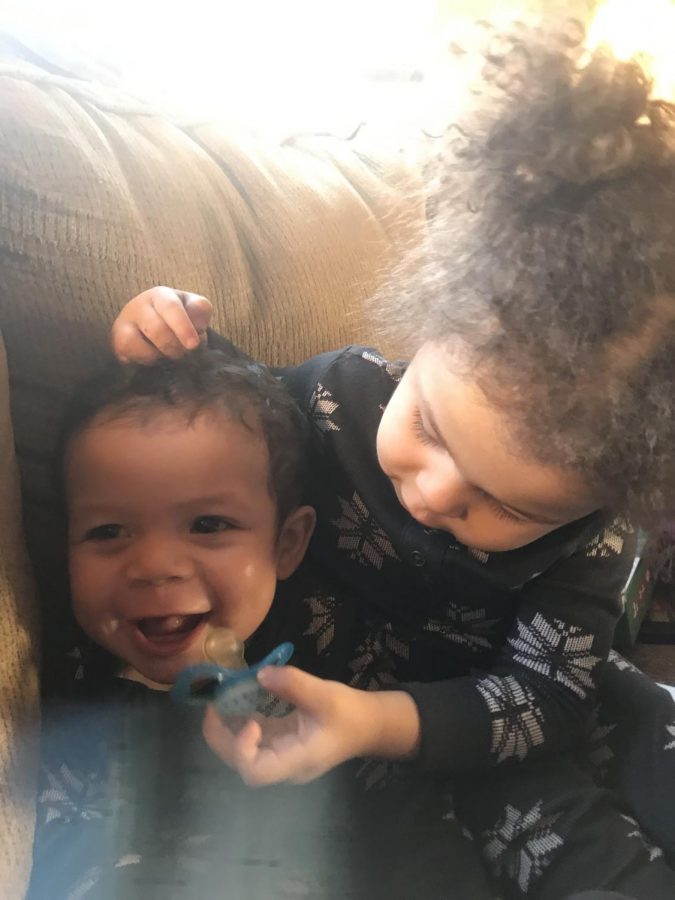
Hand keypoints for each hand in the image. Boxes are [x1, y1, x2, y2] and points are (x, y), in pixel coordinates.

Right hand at [112, 286, 212, 363]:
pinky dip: (147, 358)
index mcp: (161, 295)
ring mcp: (125, 322)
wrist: (150, 333)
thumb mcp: (193, 310)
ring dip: (162, 353)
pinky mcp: (117, 340)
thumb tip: (197, 325)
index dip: (183, 327)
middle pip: (157, 328)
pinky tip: (154, 358)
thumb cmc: (176, 320)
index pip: (171, 307)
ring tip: (170, 356)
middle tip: (184, 354)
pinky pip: (131, 351)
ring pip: (139, 342)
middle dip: (175, 347)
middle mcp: (139, 305)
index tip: (193, 344)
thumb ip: (199, 311)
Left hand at [201, 665, 420, 785]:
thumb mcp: (325, 695)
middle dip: (223, 735)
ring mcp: (280, 757)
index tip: (249, 721)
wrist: (369, 725)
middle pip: (243, 764)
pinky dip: (241, 720)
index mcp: (296, 761)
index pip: (256, 772)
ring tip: (220, 697)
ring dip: (227, 727)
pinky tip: (236, 698)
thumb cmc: (350, 714)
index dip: (242, 749)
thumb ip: (293, 684)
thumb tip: (260, 674)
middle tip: (215, 702)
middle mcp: (283, 766)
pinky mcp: (280, 744)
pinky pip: (253, 738)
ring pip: (243, 752)